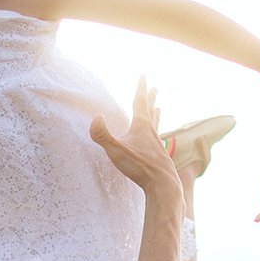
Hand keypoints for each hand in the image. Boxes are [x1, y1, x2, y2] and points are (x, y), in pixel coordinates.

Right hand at [90, 77, 180, 194]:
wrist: (163, 184)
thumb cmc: (140, 167)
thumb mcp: (117, 150)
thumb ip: (103, 135)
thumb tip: (96, 118)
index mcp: (142, 126)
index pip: (140, 102)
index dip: (141, 88)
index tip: (144, 76)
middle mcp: (152, 132)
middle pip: (150, 111)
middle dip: (150, 98)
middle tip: (154, 88)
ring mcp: (158, 144)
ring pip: (156, 125)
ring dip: (155, 114)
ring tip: (158, 108)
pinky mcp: (160, 156)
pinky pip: (157, 139)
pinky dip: (155, 133)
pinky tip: (155, 140)